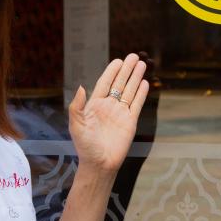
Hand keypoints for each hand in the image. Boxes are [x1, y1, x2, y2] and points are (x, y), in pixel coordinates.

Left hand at [68, 54, 148, 175]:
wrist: (99, 164)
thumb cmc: (85, 146)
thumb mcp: (76, 125)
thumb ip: (77, 106)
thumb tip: (81, 87)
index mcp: (94, 105)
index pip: (105, 83)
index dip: (112, 72)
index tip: (118, 61)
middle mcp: (108, 107)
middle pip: (119, 84)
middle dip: (127, 70)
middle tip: (134, 56)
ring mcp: (120, 114)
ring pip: (129, 91)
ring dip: (135, 78)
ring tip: (142, 64)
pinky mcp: (130, 122)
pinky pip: (136, 104)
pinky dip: (141, 93)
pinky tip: (144, 82)